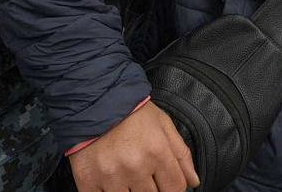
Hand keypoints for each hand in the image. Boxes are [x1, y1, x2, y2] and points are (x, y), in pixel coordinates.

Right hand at [69, 101, 199, 190]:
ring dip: (128, 190)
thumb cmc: (130, 111)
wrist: (92, 99)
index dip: (172, 187)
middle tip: (141, 173)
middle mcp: (135, 166)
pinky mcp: (88, 181)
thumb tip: (194, 182)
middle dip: (150, 188)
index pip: (175, 189)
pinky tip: (108, 181)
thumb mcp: (163, 124)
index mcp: (157, 151)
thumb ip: (181, 154)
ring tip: (124, 174)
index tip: (163, 181)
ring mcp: (110, 175)